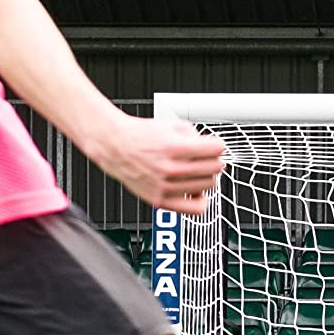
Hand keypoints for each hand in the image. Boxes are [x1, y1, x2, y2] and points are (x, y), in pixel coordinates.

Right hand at [87, 113, 225, 216]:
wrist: (115, 146)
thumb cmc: (141, 136)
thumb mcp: (172, 125)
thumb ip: (196, 135)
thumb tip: (214, 148)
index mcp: (174, 148)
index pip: (216, 149)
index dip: (217, 145)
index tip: (215, 146)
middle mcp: (171, 169)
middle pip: (215, 168)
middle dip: (213, 160)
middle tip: (207, 158)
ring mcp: (166, 187)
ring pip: (208, 185)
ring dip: (207, 177)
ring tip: (196, 171)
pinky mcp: (160, 200)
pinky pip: (195, 209)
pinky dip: (201, 200)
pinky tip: (196, 191)